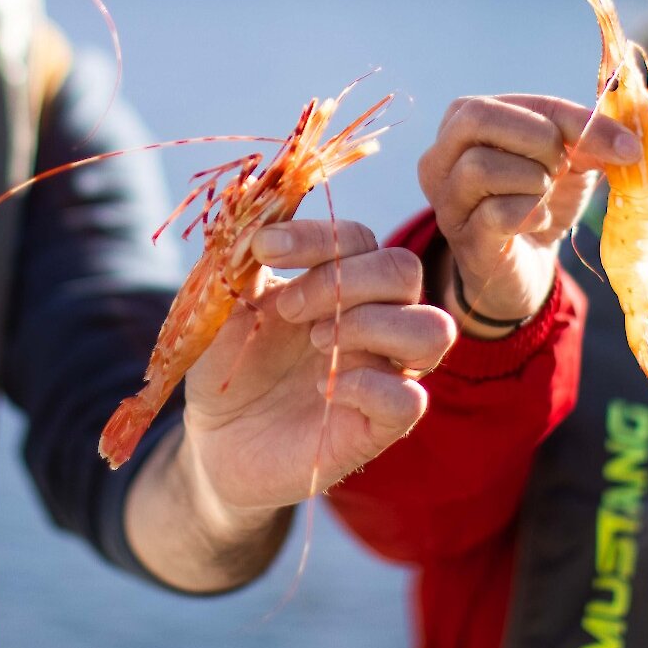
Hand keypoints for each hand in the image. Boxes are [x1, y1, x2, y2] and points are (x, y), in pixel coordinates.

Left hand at [175, 219, 454, 516]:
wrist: (215, 438)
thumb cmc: (228, 365)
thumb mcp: (225, 306)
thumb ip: (243, 260)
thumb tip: (254, 209)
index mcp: (341, 283)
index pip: (357, 238)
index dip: (314, 236)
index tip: (262, 248)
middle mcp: (375, 321)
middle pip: (404, 271)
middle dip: (344, 279)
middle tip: (288, 308)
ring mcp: (383, 373)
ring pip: (432, 330)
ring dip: (373, 324)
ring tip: (317, 340)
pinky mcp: (377, 427)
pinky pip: (409, 400)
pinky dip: (369, 385)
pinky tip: (324, 386)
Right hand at [416, 95, 638, 336]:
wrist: (526, 265)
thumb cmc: (539, 198)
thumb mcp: (567, 158)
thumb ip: (591, 138)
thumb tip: (630, 144)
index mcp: (466, 120)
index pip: (521, 103)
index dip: (577, 122)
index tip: (625, 147)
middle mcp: (441, 155)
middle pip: (478, 118)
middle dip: (537, 141)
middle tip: (560, 167)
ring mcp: (446, 200)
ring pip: (480, 166)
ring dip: (533, 180)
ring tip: (543, 194)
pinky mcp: (464, 240)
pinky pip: (496, 214)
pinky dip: (530, 214)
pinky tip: (538, 221)